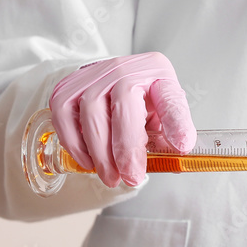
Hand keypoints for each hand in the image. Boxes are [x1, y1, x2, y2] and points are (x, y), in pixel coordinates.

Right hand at [49, 52, 196, 187]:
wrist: (115, 77)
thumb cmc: (144, 97)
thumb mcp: (165, 111)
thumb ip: (172, 132)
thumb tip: (177, 155)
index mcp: (157, 73)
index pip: (169, 97)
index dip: (176, 122)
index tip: (182, 145)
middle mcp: (125, 69)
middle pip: (123, 106)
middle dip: (126, 149)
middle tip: (131, 178)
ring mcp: (94, 75)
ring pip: (90, 112)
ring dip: (99, 152)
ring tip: (110, 176)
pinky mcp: (69, 86)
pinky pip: (64, 114)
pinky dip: (73, 142)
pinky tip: (88, 161)